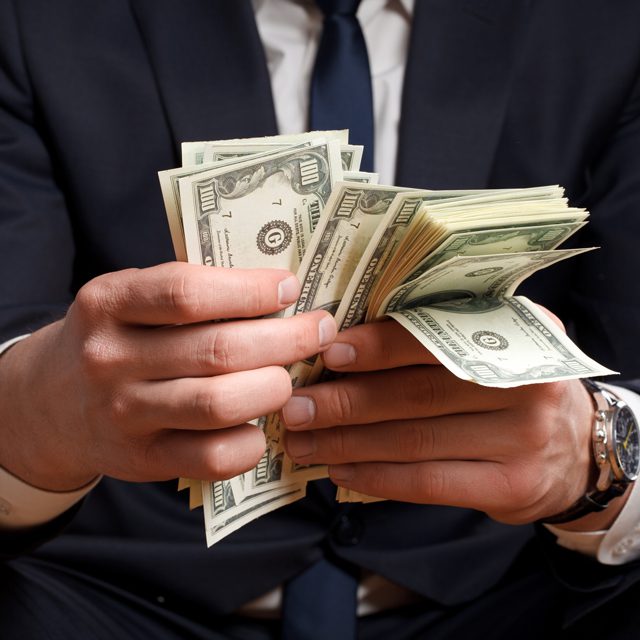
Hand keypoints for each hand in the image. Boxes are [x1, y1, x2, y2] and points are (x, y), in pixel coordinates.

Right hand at [0, 263, 335, 490]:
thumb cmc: (118, 338)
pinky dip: (252, 441)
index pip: (187, 292)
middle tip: (319, 330)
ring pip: (220, 403)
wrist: (54, 402)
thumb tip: (280, 291)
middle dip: (286, 339)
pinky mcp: (142, 460)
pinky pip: (213, 457)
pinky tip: (261, 423)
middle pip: (218, 350)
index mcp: (109, 303)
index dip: (249, 290)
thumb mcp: (132, 300)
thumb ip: (190, 293)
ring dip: (274, 387)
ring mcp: (124, 414)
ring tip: (293, 374)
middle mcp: (110, 359)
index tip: (290, 286)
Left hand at [282, 318, 607, 525]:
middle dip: (347, 401)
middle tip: (295, 406)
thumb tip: (346, 338)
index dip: (379, 346)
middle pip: (417, 394)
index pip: (436, 337)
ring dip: (348, 442)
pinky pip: (429, 482)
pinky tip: (340, 469)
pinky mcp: (510, 486)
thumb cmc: (510, 382)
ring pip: (414, 441)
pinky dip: (377, 477)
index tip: (328, 351)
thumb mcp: (493, 342)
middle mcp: (524, 384)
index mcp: (516, 331)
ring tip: (303, 440)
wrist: (575, 443)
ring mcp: (522, 439)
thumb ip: (437, 332)